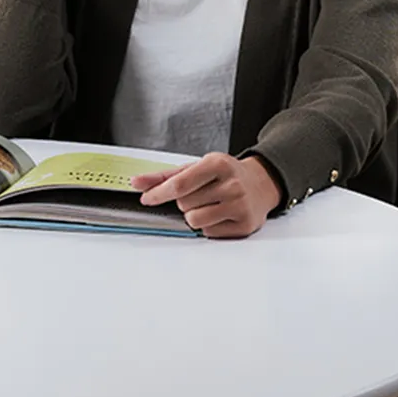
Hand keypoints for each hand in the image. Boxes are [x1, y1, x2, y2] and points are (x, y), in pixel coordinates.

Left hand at [131, 153, 281, 238]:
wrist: (261, 183)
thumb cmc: (224, 175)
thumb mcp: (197, 167)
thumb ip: (165, 176)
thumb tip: (136, 182)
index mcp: (217, 164)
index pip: (180, 183)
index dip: (160, 193)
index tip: (146, 199)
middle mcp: (231, 184)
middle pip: (185, 204)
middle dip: (185, 201)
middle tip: (201, 194)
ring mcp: (240, 205)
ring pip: (194, 221)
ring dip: (194, 216)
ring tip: (209, 205)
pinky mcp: (245, 225)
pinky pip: (209, 232)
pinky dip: (208, 225)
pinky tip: (221, 214)